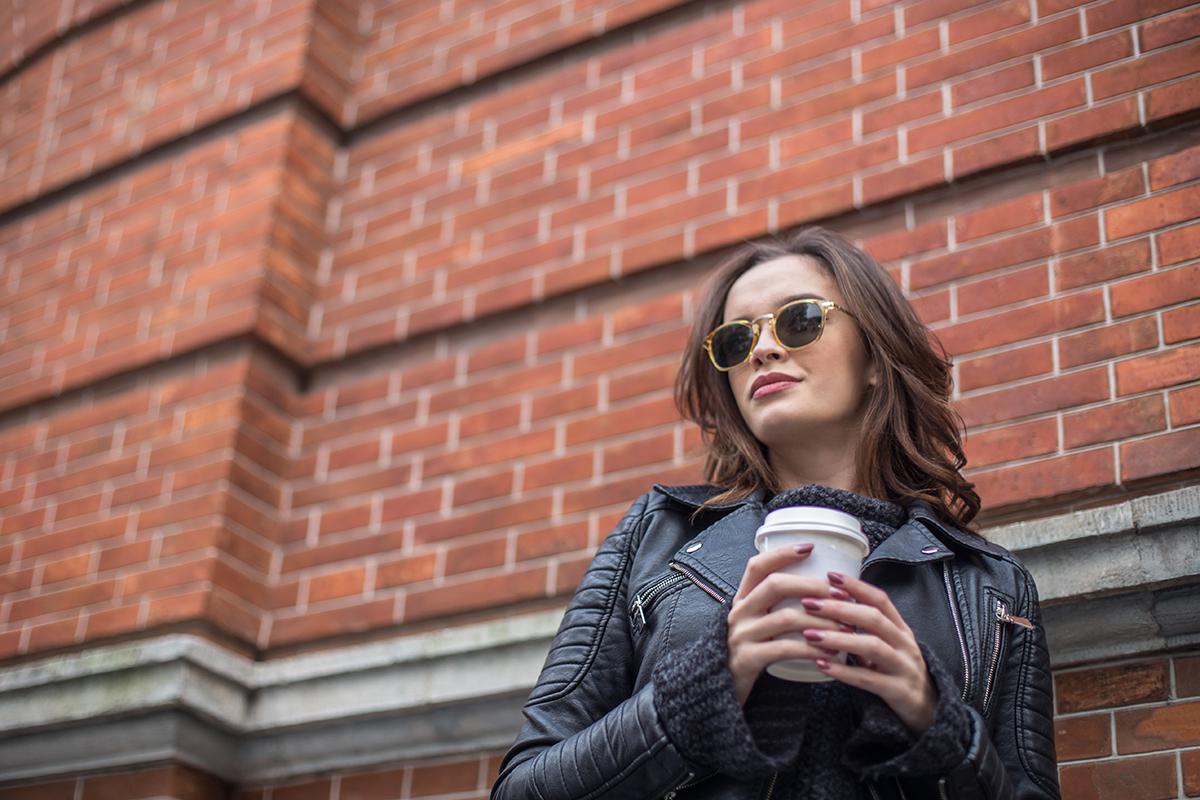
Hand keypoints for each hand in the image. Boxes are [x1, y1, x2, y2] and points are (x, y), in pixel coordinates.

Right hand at [726, 543, 849, 705]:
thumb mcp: (755, 626)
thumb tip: (820, 593)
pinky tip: (830, 652)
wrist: (719, 693)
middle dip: (812, 585)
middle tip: (840, 595)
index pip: (757, 566)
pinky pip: (785, 649)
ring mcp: (741, 636)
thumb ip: (775, 609)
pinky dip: (812, 649)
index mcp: (742, 600)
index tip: (810, 548)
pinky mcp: (747, 660)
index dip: (782, 554)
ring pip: (786, 618)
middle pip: (774, 585)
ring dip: (821, 621)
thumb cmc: (749, 655)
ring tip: (846, 628)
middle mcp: (738, 613)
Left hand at [799, 570, 937, 732]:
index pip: (880, 599)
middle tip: (809, 603)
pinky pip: (869, 680)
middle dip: (840, 608)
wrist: (930, 712)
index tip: (830, 576)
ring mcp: (904, 668)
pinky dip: (844, 671)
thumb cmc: (899, 673)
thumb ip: (866, 629)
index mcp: (901, 629)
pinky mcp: (899, 692)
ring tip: (810, 634)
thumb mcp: (889, 646)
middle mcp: (905, 644)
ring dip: (839, 638)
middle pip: (873, 619)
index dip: (856, 586)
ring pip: (872, 646)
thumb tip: (831, 604)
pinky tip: (822, 665)